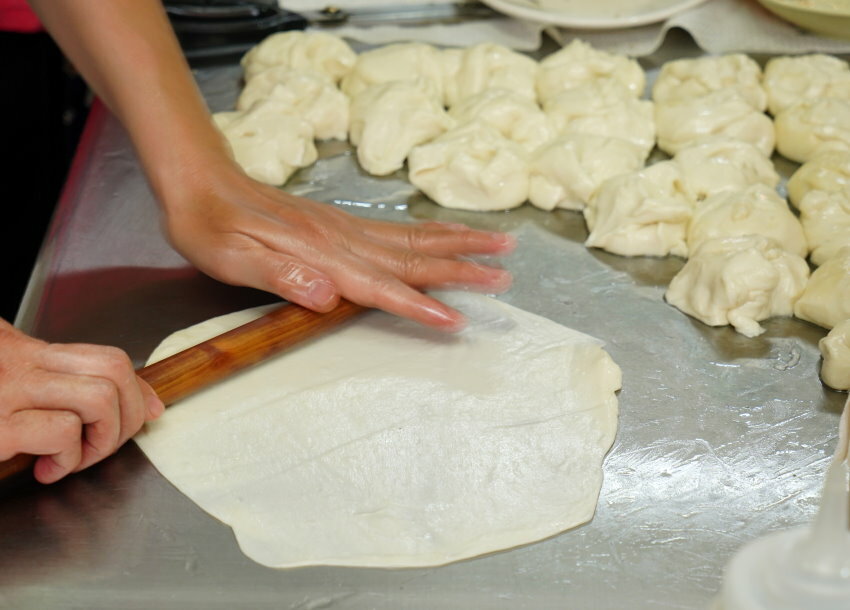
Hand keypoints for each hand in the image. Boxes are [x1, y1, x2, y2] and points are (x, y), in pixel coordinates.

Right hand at [0, 320, 163, 483]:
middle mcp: (21, 364)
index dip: (139, 388)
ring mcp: (7, 392)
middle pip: (115, 371)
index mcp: (27, 352)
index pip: (109, 357)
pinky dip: (67, 458)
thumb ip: (56, 382)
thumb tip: (131, 397)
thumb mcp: (9, 380)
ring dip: (102, 437)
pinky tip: (44, 469)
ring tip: (76, 457)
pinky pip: (61, 431)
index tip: (147, 412)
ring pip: (98, 397)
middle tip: (106, 443)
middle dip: (129, 414)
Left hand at [161, 160, 515, 330]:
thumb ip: (279, 275)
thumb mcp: (229, 257)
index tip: (457, 320)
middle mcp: (343, 239)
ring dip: (459, 244)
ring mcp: (346, 228)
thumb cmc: (209, 226)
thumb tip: (327, 296)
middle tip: (506, 276)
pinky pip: (398, 230)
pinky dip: (432, 234)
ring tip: (500, 244)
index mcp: (322, 254)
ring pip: (414, 238)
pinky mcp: (341, 223)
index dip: (419, 305)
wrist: (201, 182)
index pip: (381, 285)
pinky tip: (446, 237)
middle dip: (463, 268)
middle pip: (414, 256)